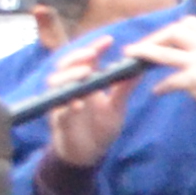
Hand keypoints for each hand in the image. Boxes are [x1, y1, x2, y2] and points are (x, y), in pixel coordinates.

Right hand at [40, 48, 131, 168]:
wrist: (89, 153)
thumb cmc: (100, 126)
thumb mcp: (116, 105)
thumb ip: (124, 88)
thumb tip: (139, 69)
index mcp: (84, 82)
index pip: (85, 59)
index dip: (94, 48)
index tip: (109, 41)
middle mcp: (70, 89)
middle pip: (65, 66)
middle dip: (77, 58)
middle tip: (93, 54)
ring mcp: (62, 104)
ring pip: (55, 85)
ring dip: (70, 77)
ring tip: (86, 73)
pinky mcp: (59, 122)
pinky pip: (59, 112)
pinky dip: (68, 106)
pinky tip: (79, 103)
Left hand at [135, 15, 195, 125]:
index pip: (188, 23)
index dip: (171, 29)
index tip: (160, 38)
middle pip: (173, 33)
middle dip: (153, 39)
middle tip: (140, 48)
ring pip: (165, 54)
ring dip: (144, 54)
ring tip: (130, 56)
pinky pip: (170, 81)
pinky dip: (161, 87)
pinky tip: (157, 91)